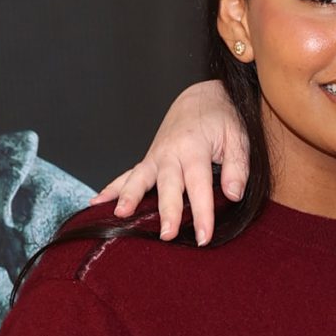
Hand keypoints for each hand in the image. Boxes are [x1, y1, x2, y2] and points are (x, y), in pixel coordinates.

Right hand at [99, 83, 249, 244]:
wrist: (201, 98)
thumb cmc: (223, 119)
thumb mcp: (239, 138)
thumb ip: (237, 167)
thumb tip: (233, 194)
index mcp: (194, 147)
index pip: (199, 185)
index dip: (202, 212)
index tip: (202, 236)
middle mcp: (170, 153)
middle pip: (167, 185)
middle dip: (167, 210)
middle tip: (166, 234)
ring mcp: (156, 157)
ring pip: (139, 178)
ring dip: (129, 197)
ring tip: (120, 215)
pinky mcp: (148, 161)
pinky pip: (127, 176)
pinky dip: (111, 188)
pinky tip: (96, 203)